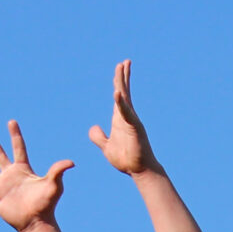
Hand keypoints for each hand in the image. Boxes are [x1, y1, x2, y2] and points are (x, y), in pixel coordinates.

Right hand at [0, 121, 73, 231]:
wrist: (36, 222)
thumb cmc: (46, 204)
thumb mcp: (54, 185)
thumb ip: (58, 171)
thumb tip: (71, 163)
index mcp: (23, 169)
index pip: (19, 148)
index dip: (15, 135)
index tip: (11, 121)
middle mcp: (10, 175)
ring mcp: (1, 186)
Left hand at [87, 60, 158, 176]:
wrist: (139, 170)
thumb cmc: (126, 159)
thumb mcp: (106, 147)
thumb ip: (99, 137)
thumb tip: (93, 127)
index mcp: (119, 119)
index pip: (118, 96)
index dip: (119, 82)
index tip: (120, 68)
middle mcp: (126, 117)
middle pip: (123, 92)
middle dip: (123, 76)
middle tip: (124, 62)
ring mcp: (131, 120)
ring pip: (125, 97)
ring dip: (123, 82)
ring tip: (122, 66)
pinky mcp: (134, 127)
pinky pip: (126, 112)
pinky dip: (121, 103)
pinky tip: (116, 93)